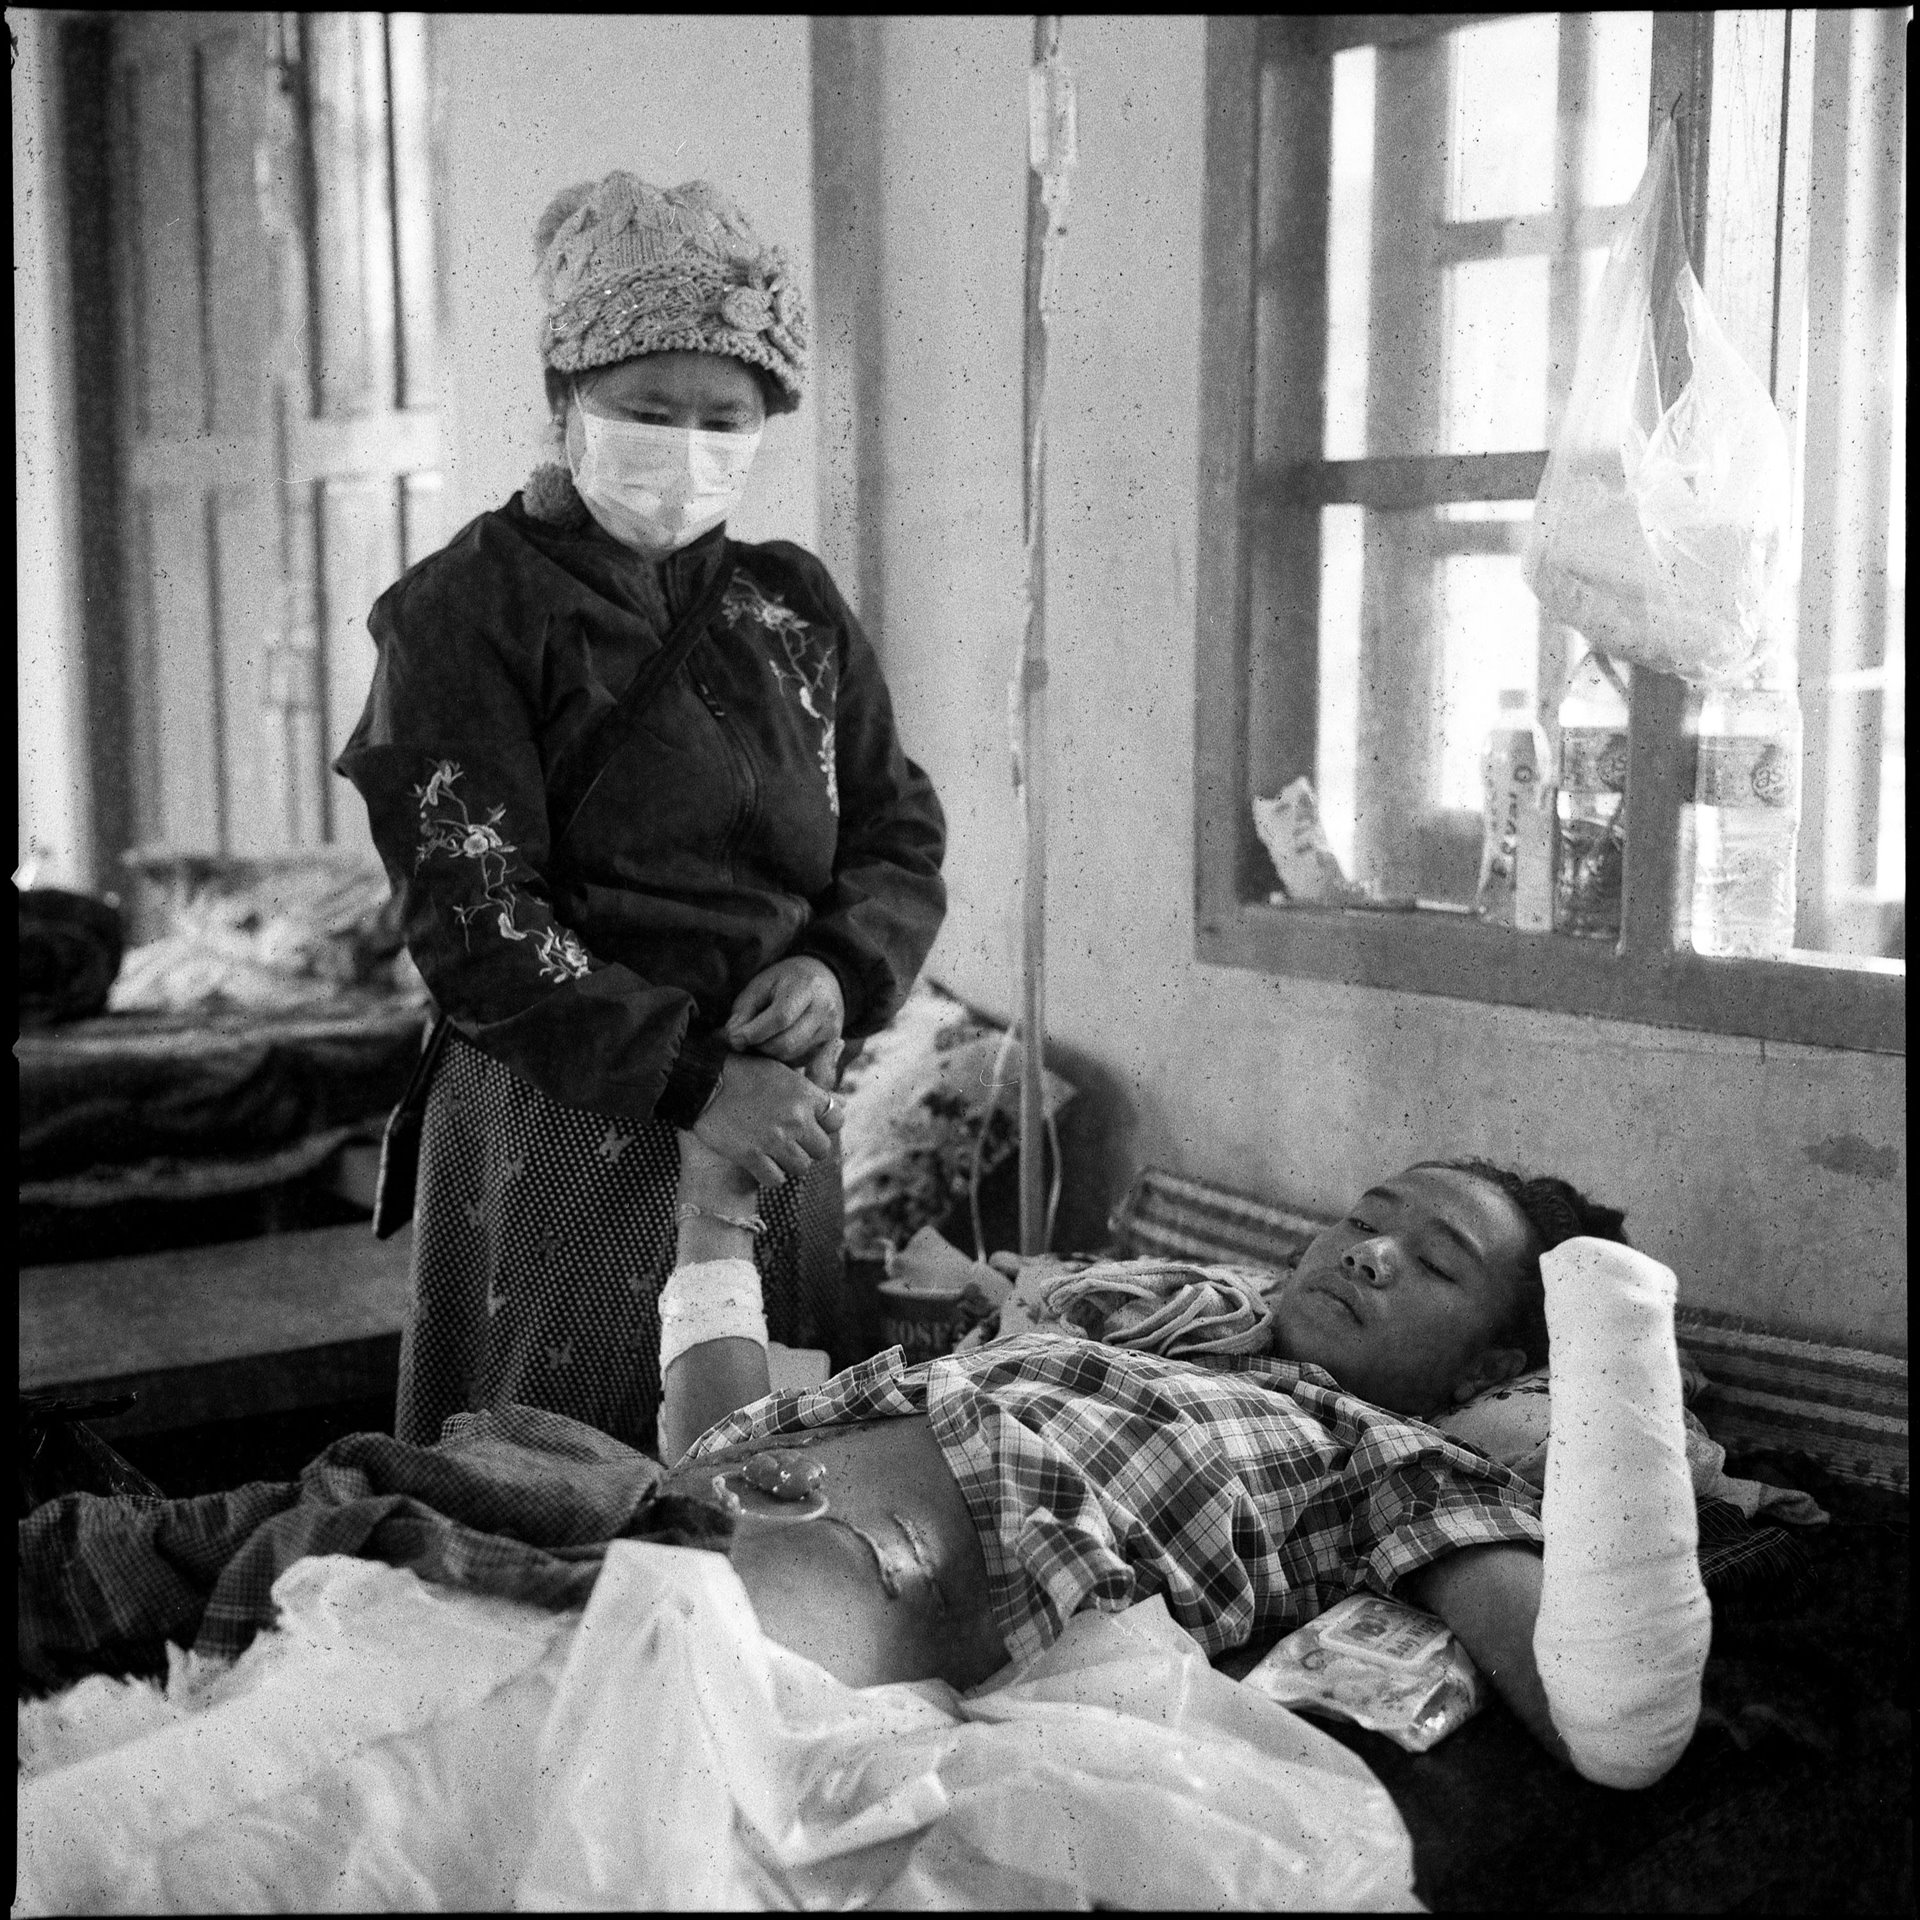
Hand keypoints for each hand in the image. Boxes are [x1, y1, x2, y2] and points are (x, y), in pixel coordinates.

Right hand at [693, 1051, 845, 1188]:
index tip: (811, 1124)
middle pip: (822, 1149)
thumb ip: (812, 1090)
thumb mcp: (782, 1071)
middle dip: (808, 1147)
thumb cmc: (742, 1072)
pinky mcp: (752, 1157)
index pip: (837, 1120)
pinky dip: (770, 1175)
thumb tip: (841, 1103)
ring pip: (801, 1168)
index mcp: (805, 1094)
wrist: (704, 1081)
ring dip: (790, 1162)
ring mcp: (775, 1140)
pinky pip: (776, 1180)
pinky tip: (761, 1163)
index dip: (825, 1125)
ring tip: (776, 1152)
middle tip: (791, 1141)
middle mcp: (795, 1119)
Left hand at [726, 958, 843, 1086]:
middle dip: (760, 1046)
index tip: (735, 1037)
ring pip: (792, 1055)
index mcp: (806, 987)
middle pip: (787, 1043)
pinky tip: (776, 1043)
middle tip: (746, 1041)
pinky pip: (801, 1060)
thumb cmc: (785, 981)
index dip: (754, 1032)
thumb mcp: (760, 985)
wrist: (824, 978)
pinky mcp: (831, 1044)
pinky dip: (783, 1057)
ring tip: (760, 1041)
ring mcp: (831, 1029)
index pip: (780, 1018)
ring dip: (770, 1054)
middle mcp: (824, 1009)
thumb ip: (744, 1011)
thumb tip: (733, 1039)